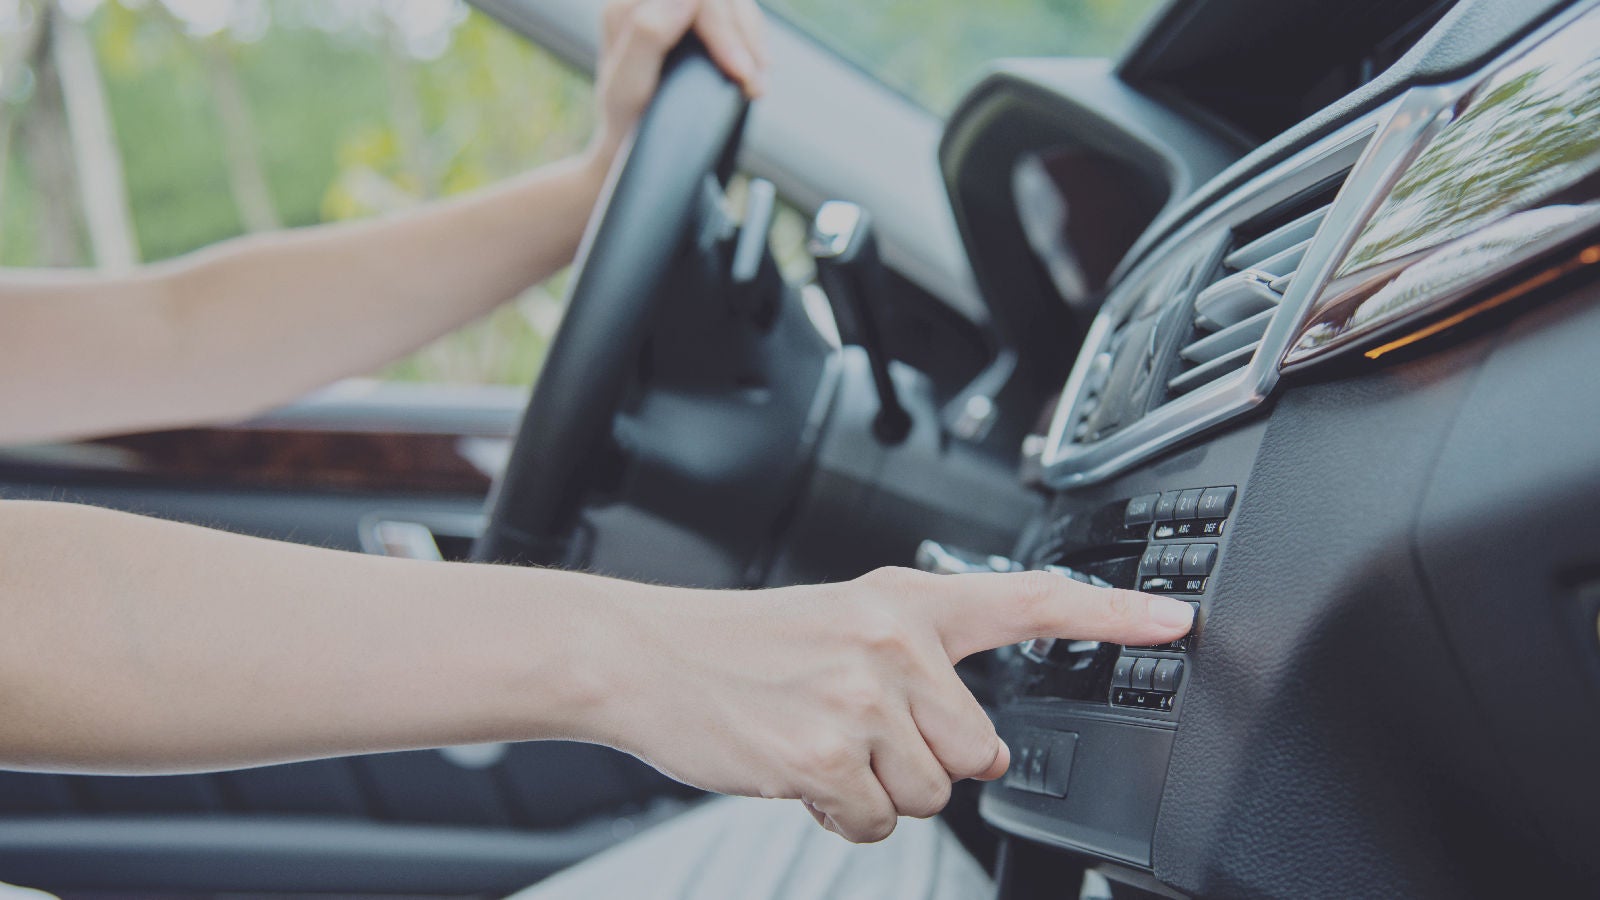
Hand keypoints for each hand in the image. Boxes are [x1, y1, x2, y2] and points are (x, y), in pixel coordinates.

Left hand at [587, 0, 767, 170]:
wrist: (630, 140)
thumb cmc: (624, 119)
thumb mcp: (628, 86)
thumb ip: (649, 35)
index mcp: (626, 9)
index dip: (722, 28)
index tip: (740, 70)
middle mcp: (649, 1)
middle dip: (743, 37)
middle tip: (754, 83)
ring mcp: (677, 7)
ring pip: (732, 4)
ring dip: (752, 40)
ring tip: (758, 83)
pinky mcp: (697, 20)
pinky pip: (737, 15)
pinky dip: (752, 41)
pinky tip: (757, 70)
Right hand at [591, 567, 1194, 842]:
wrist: (647, 656)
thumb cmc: (743, 649)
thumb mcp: (841, 624)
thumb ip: (920, 666)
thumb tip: (983, 750)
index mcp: (904, 601)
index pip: (1027, 601)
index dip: (1111, 614)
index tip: (1174, 622)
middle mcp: (893, 641)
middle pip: (978, 750)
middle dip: (925, 761)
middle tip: (857, 730)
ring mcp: (860, 697)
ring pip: (930, 794)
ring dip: (879, 790)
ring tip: (820, 744)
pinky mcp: (825, 754)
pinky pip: (877, 822)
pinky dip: (841, 815)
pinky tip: (798, 771)